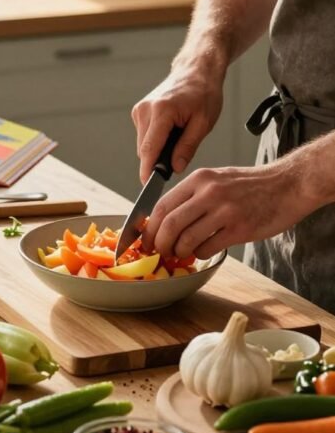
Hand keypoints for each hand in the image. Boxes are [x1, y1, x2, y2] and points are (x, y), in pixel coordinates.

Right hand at [131, 68, 223, 183]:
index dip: (147, 170)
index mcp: (162, 111)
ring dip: (158, 149)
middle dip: (159, 160)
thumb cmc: (203, 93)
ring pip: (143, 144)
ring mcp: (140, 109)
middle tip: (180, 156)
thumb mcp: (203, 123)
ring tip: (179, 136)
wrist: (196, 71)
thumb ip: (187, 147)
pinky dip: (156, 139)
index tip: (148, 186)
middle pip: (144, 149)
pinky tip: (171, 130)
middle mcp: (145, 109)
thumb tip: (175, 167)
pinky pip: (145, 135)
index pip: (149, 149)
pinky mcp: (139, 111)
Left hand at [141, 162, 314, 259]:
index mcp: (199, 179)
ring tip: (183, 253)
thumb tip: (164, 219)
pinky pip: (207, 248)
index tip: (146, 241)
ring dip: (179, 253)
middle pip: (169, 225)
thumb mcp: (216, 178)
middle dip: (160, 244)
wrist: (287, 185)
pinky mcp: (239, 229)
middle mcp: (209, 193)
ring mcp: (224, 211)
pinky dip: (199, 254)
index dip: (149, 228)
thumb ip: (192, 195)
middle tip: (161, 252)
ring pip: (186, 240)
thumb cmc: (250, 185)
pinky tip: (203, 250)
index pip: (161, 206)